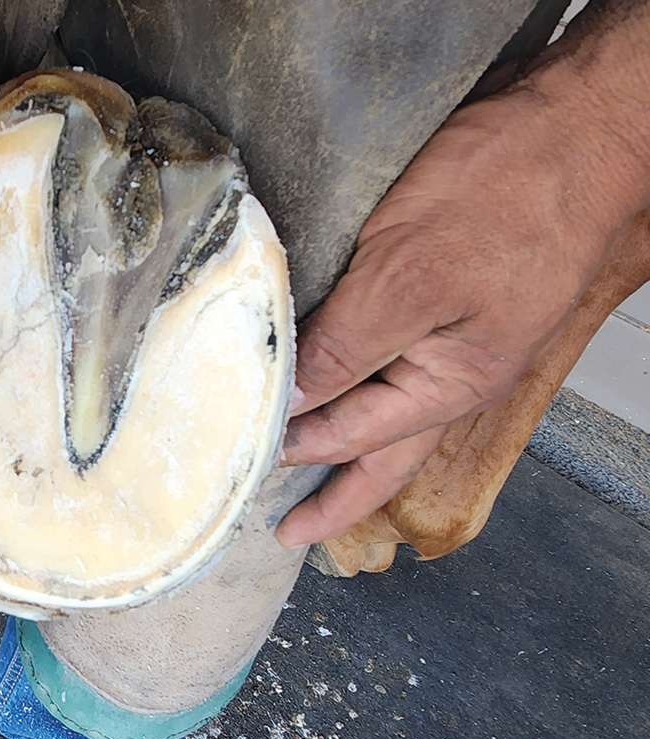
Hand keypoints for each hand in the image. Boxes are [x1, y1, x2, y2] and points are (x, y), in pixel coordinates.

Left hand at [273, 88, 624, 548]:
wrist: (579, 125)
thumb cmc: (512, 193)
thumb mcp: (407, 278)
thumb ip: (345, 348)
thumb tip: (290, 405)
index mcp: (448, 383)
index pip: (350, 435)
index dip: (293, 449)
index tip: (242, 460)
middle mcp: (456, 373)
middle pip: (384, 454)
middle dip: (336, 496)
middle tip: (290, 532)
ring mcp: (460, 337)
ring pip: (392, 414)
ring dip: (348, 450)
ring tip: (308, 478)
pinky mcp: (454, 297)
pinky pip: (401, 365)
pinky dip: (363, 389)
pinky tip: (339, 388)